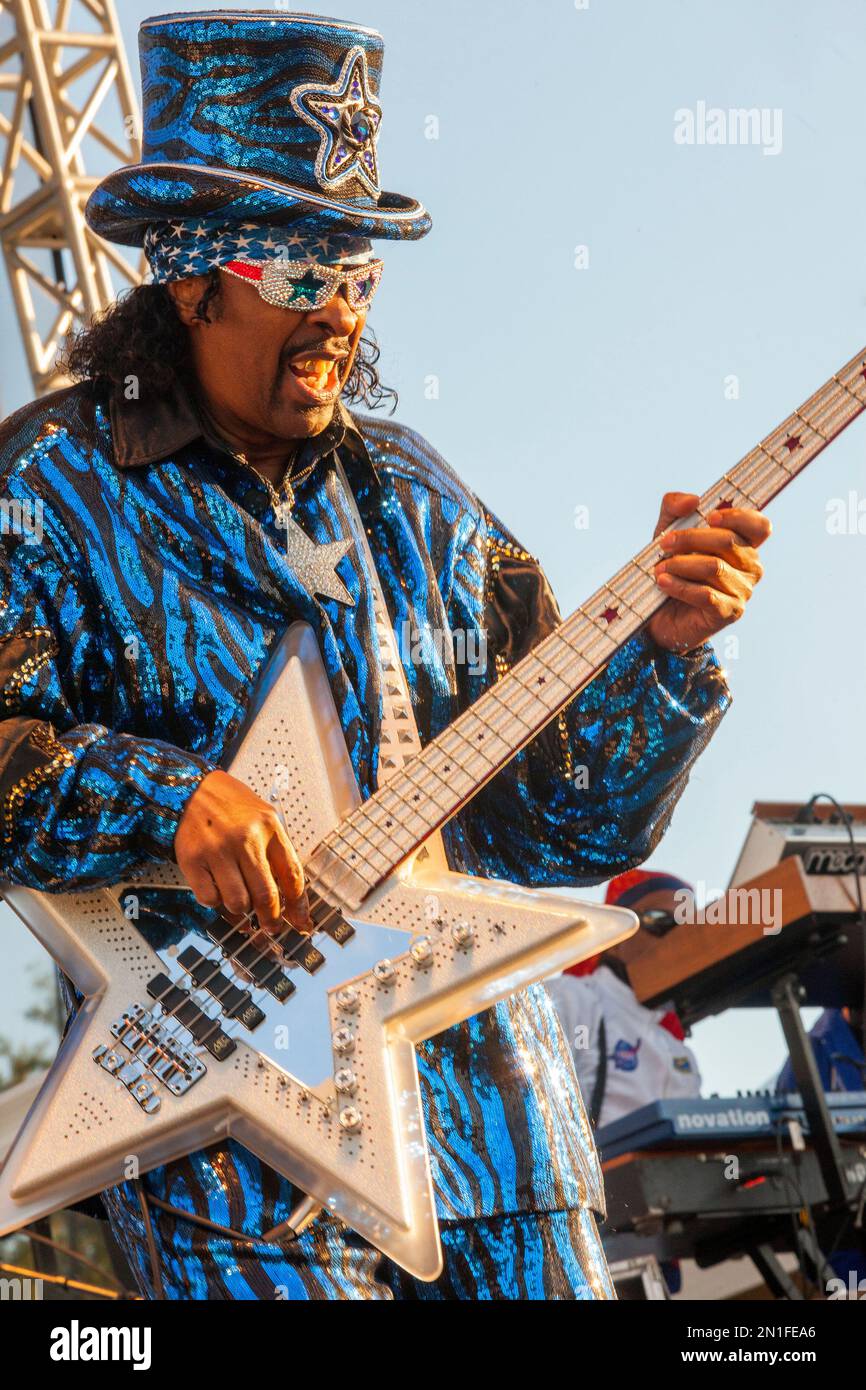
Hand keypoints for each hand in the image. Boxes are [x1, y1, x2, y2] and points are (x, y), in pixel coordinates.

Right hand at [174, 770, 309, 933]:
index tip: (300, 921)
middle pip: (266, 895)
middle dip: (271, 919)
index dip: (298, 905)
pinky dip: (216, 902)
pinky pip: (210, 899)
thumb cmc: (229, 805)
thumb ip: (277, 852)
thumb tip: (290, 898)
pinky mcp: (192, 860)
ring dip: (241, 910)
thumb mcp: (263, 818)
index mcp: (269, 826)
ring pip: (238, 902)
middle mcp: (245, 838)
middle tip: (271, 926)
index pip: (292, 875)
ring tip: (240, 901)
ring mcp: (217, 850)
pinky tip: (218, 890)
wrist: (190, 789)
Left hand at [648, 492, 770, 653]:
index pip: (759, 526)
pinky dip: (680, 586)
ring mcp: (743, 591)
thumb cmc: (671, 569)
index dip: (738, 517)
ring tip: (658, 568)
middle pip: (728, 541)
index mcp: (743, 545)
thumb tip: (692, 500)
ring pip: (715, 567)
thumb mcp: (667, 533)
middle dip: (691, 539)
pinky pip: (706, 594)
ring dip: (681, 564)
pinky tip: (663, 582)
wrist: (661, 616)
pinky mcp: (729, 613)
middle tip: (664, 543)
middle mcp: (750, 567)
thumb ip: (675, 508)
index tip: (709, 517)